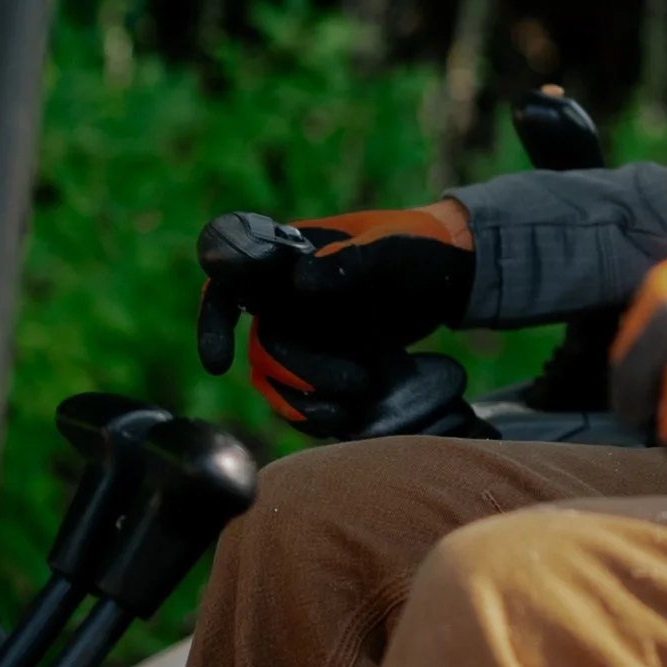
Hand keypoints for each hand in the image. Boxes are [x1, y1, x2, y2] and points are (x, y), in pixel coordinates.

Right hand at [195, 202, 476, 437]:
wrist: (454, 276)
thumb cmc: (421, 250)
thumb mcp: (395, 252)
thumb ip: (353, 261)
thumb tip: (299, 282)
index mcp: (290, 254)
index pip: (229, 278)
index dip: (212, 319)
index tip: (219, 363)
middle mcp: (284, 293)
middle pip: (260, 343)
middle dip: (298, 370)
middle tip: (354, 382)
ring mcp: (301, 329)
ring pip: (274, 374)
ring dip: (305, 395)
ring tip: (361, 394)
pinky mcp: (319, 359)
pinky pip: (294, 395)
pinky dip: (312, 410)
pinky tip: (346, 416)